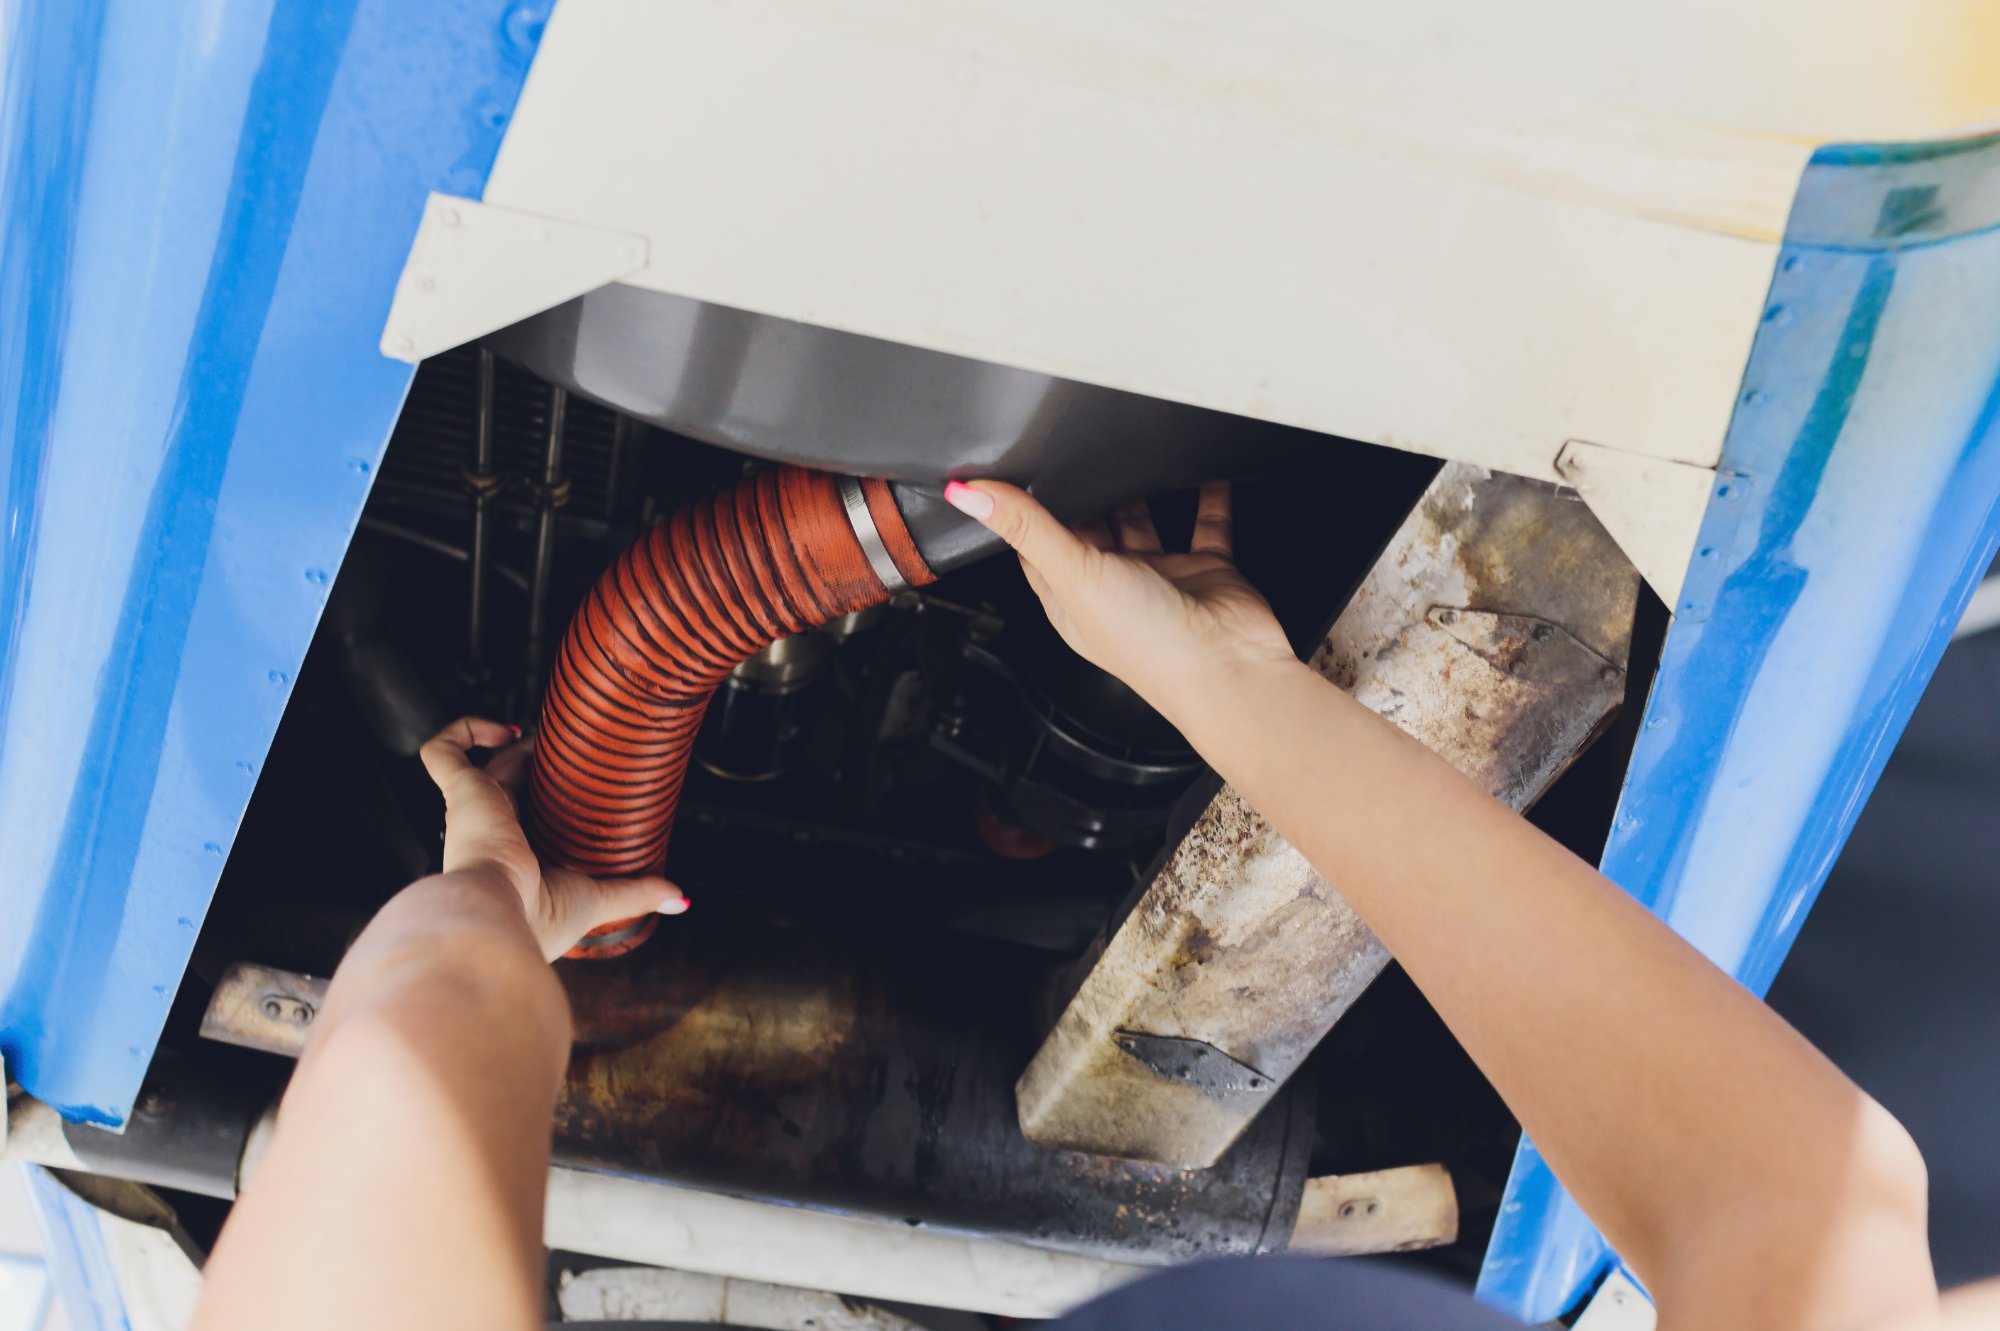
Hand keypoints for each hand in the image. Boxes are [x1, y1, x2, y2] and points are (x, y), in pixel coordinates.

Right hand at [418, 718, 686, 961]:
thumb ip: (638, 893)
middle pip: (510, 781)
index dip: (546, 793)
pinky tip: (503, 729)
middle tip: (568, 747)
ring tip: (542, 732)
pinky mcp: (461, 792)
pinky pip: (439, 751)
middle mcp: (488, 832)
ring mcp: (472, 809)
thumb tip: (682, 898)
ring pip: (482, 761)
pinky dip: (462, 730)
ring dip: (510, 741)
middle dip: (534, 759)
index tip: (578, 780)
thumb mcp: (599, 899)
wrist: (497, 917)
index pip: (526, 815)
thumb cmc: (536, 918)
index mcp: (513, 858)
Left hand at [942, 479, 1296, 722]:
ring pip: (1141, 518)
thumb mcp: (1075, 576)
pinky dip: (1204, 494)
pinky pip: (1204, 521)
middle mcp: (1111, 587)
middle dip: (1080, 491)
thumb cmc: (1151, 647)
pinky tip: (1199, 467)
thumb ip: (1028, 529)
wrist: (1231, 670)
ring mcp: (1159, 575)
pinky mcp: (1203, 566)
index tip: (1012, 470)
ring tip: (1127, 446)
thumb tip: (969, 495)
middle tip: (1072, 443)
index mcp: (1069, 598)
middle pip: (1087, 526)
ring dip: (1136, 488)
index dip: (1022, 511)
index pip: (1034, 546)